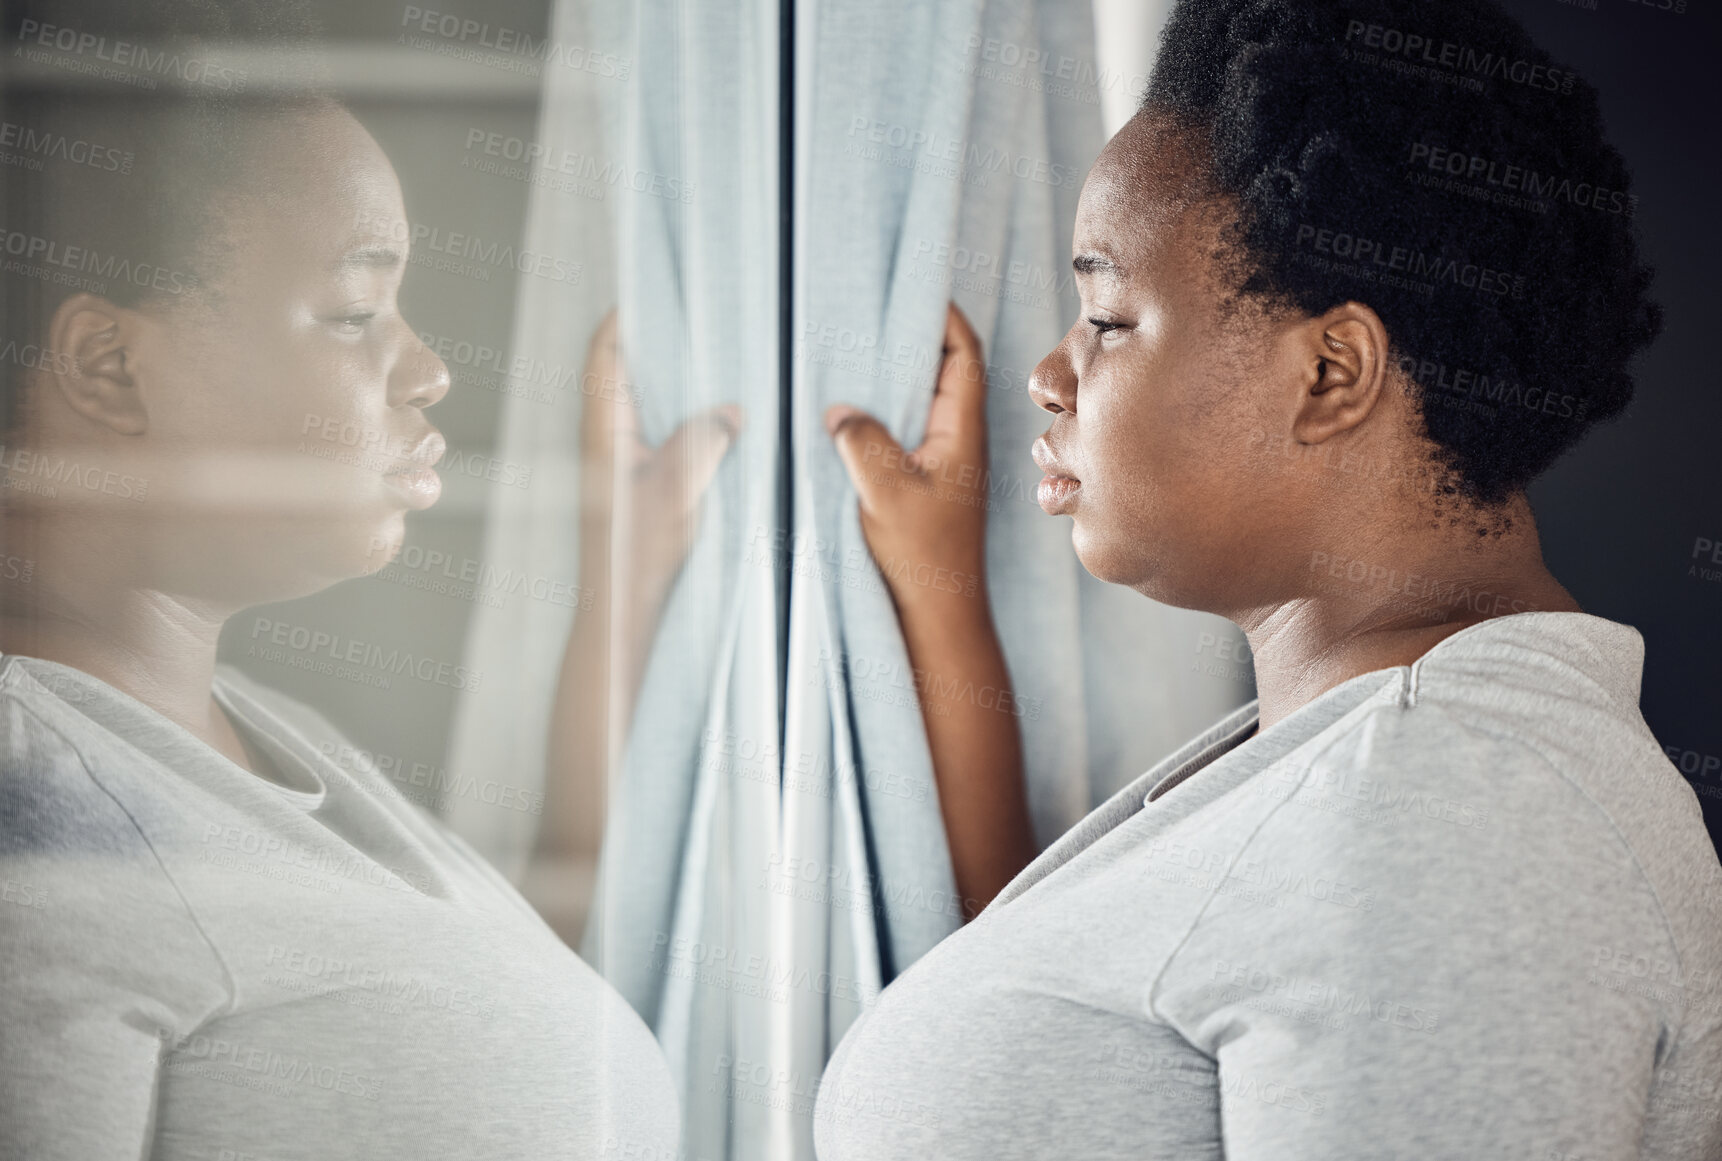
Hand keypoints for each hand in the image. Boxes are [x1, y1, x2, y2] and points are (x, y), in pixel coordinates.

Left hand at [542, 311, 740, 867]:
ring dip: (687, 386)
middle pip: (633, 374)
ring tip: (734, 361)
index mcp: (604, 432)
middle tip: (717, 316)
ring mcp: (629, 472)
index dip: (629, 313)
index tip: (666, 285)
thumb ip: (701, 444)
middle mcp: (610, 445)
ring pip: (657, 409)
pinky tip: (739, 429)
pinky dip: (699, 425)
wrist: (625, 629)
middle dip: (670, 344)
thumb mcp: (674, 495)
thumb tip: (732, 410)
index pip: (605, 352)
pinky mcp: (650, 498)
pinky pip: (674, 442)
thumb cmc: (638, 566)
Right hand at [826, 303, 989, 606]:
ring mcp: (939, 460)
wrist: (935, 615)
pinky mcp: (919, 481)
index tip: (911, 289)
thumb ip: (863, 443)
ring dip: (891, 376)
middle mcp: (956, 438)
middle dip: (911, 338)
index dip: (944, 317)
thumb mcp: (886, 493)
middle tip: (868, 311)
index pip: (964, 354)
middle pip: (941, 369)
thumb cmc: (923, 556)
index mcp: (962, 430)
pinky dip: (880, 411)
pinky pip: (901, 430)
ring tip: (851, 349)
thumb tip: (838, 408)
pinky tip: (846, 409)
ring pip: (918, 400)